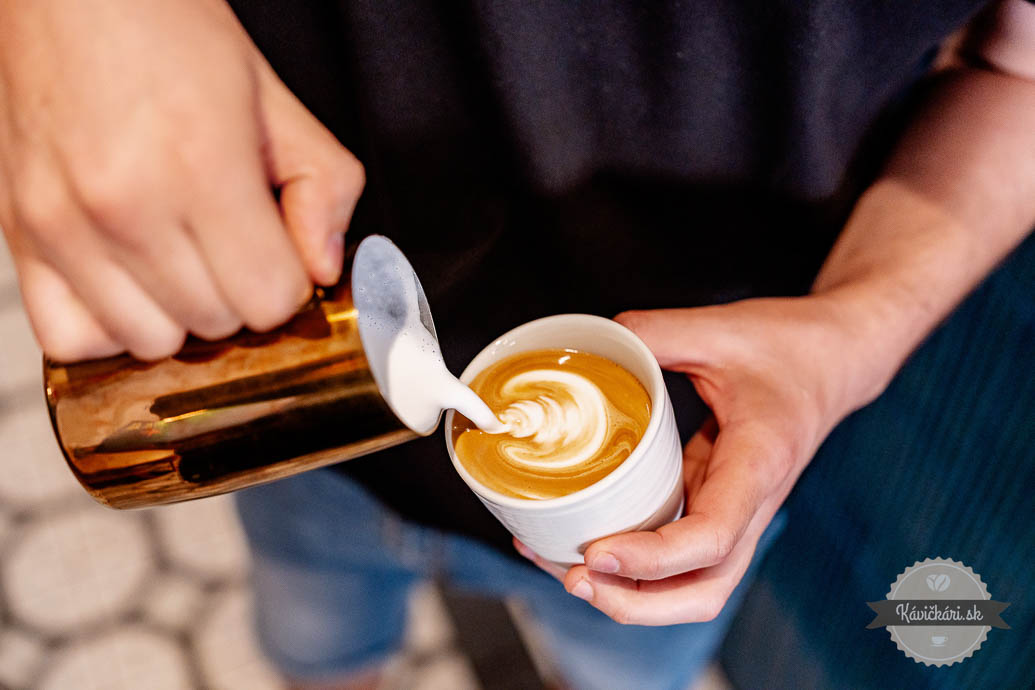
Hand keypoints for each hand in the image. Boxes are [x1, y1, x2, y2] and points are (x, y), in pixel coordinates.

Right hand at [0, 0, 363, 360]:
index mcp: (202, 166)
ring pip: (152, 342)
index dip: (287, 281)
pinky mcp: (20, 234)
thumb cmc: (169, 31)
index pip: (269, 299)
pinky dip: (112, 326)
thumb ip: (323, 188)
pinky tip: (134, 284)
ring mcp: (64, 225)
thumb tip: (322, 268)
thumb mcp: (275, 99)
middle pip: (216, 324)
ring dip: (181, 315)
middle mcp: (125, 205)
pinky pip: (72, 339)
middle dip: (240, 293)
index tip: (277, 250)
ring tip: (182, 257)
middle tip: (232, 242)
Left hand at [516, 296, 892, 624]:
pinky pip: (679, 554)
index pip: (712, 536)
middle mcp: (751, 502)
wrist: (835, 357)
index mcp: (757, 462)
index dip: (653, 557)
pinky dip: (636, 563)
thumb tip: (593, 345)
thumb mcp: (720, 328)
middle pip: (703, 590)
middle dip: (635, 602)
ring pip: (693, 584)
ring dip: (633, 593)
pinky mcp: (717, 503)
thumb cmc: (789, 346)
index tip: (596, 551)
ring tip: (567, 570)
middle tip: (574, 577)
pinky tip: (588, 544)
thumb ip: (655, 333)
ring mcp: (736, 511)